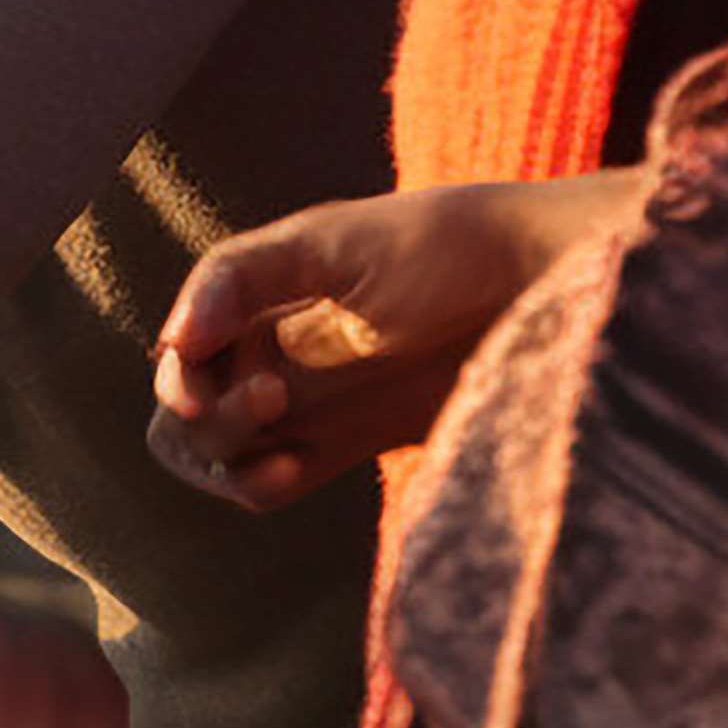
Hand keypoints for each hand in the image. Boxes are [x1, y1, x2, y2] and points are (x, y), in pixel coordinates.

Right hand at [149, 172, 641, 511]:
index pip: (178, 359)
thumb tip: (170, 342)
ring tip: (285, 443)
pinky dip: (260, 486)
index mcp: (258, 301)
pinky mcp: (351, 444)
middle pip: (186, 416)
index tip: (207, 387)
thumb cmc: (447, 246)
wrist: (557, 283)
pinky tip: (290, 470)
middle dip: (206, 421)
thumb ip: (239, 277)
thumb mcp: (331, 241)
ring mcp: (311, 404)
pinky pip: (270, 484)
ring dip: (230, 457)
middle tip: (275, 399)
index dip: (179, 379)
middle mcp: (274, 353)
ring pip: (221, 455)